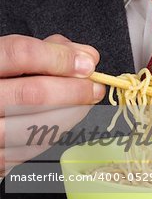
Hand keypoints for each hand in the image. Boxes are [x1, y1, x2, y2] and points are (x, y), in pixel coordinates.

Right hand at [0, 34, 104, 174]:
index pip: (21, 55)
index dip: (59, 58)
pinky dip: (56, 133)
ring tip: (86, 103)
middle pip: (33, 94)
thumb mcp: (6, 58)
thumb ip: (43, 51)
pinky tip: (65, 120)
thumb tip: (86, 56)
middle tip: (95, 87)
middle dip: (74, 90)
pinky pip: (32, 148)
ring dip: (72, 114)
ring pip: (37, 127)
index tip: (87, 62)